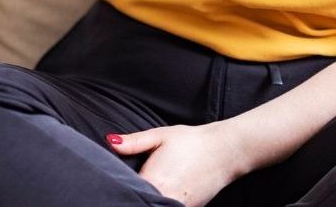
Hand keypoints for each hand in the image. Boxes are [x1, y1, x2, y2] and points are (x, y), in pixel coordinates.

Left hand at [108, 125, 241, 206]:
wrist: (226, 150)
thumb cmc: (192, 141)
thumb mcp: (160, 136)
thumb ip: (134, 142)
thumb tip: (110, 141)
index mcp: (155, 180)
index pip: (128, 192)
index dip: (120, 189)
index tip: (112, 186)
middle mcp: (166, 198)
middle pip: (141, 202)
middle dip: (133, 196)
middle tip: (129, 187)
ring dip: (148, 201)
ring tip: (145, 191)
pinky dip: (162, 204)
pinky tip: (159, 196)